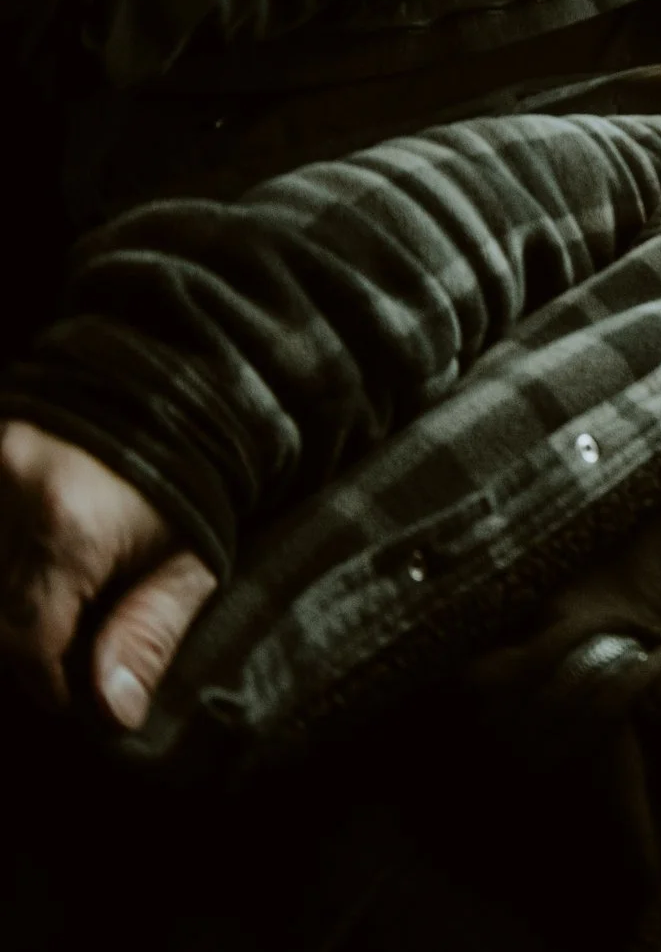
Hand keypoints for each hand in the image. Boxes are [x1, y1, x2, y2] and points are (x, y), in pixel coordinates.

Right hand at [0, 420, 214, 729]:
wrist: (184, 389)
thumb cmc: (196, 483)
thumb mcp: (192, 561)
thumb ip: (147, 636)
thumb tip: (112, 716)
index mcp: (70, 525)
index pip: (23, 638)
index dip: (47, 680)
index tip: (74, 694)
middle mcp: (8, 489)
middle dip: (22, 643)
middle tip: (66, 649)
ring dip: (5, 602)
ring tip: (54, 605)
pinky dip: (0, 566)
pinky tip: (28, 572)